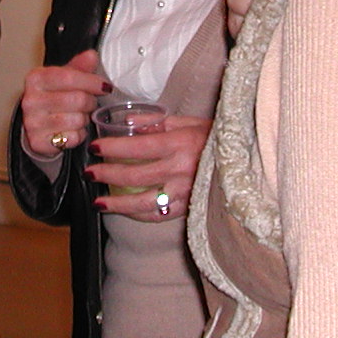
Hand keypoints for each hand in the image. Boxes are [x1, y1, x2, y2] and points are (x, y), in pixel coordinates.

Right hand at [19, 50, 107, 160]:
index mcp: (36, 78)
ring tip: (80, 115)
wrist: (35, 126)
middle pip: (77, 99)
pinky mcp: (39, 142)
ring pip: (77, 120)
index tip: (105, 86)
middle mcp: (31, 100)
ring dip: (85, 119)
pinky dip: (79, 135)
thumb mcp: (64, 78)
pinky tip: (73, 129)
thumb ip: (79, 67)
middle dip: (90, 102)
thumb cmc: (53, 97)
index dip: (91, 82)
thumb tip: (92, 55)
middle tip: (90, 102)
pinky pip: (73, 138)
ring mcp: (33, 122)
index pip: (69, 76)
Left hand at [90, 115, 207, 221]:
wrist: (247, 159)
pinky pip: (159, 215)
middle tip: (90, 172)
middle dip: (107, 174)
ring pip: (144, 203)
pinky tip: (125, 212)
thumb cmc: (215, 137)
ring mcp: (186, 192)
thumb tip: (127, 123)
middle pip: (135, 176)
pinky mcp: (190, 208)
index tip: (95, 147)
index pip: (137, 147)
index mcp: (180, 144)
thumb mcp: (189, 121)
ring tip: (98, 202)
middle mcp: (181, 170)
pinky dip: (139, 215)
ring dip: (117, 204)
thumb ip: (157, 123)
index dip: (112, 149)